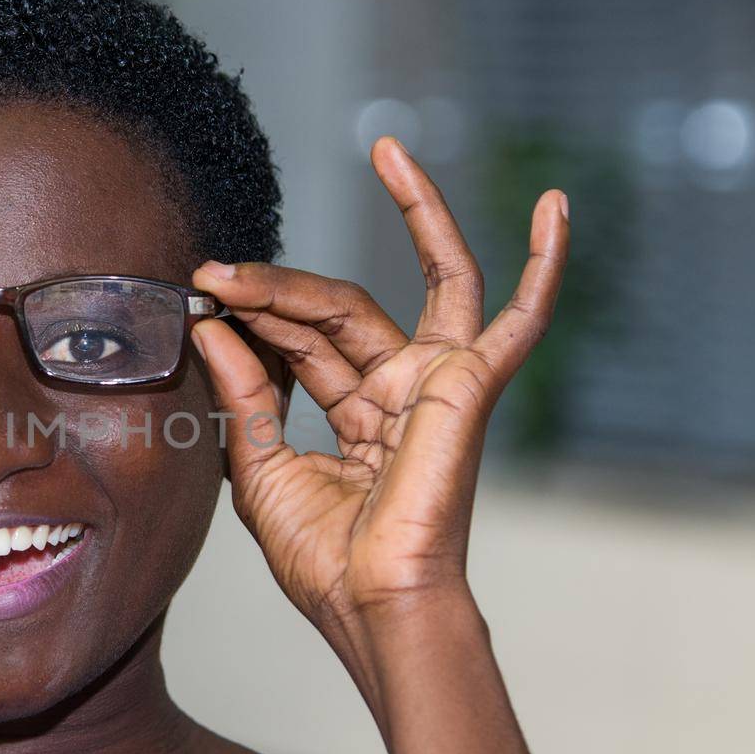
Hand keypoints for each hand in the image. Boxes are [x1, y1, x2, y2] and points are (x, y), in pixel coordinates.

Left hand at [191, 136, 568, 631]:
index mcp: (359, 413)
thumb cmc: (323, 560)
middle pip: (342, 306)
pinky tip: (554, 207)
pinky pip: (520, 317)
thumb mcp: (259, 465)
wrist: (369, 605)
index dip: (255, 312)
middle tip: (215, 271)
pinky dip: (544, 265)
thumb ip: (246, 389)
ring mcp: (441, 384)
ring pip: (418, 281)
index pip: (304, 339)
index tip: (200, 294)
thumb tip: (213, 324)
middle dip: (278, 284)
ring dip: (411, 212)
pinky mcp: (470, 386)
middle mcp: (403, 390)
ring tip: (386, 148)